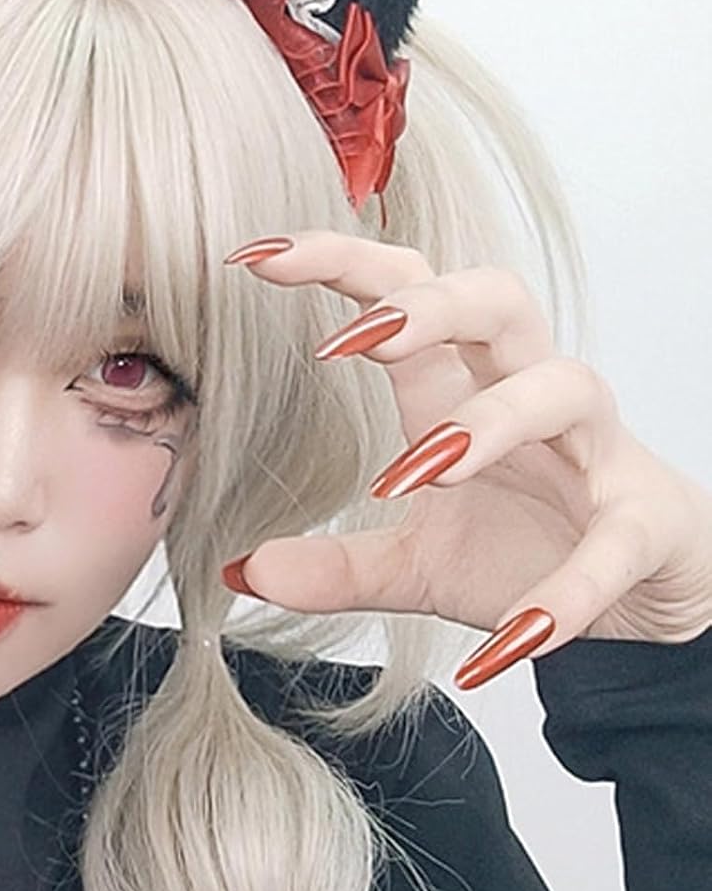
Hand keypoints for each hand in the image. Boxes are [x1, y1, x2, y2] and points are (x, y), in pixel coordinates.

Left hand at [220, 233, 711, 688]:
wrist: (642, 609)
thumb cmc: (528, 546)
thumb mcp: (417, 564)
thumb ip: (336, 564)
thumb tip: (243, 570)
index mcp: (460, 389)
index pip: (404, 295)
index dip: (338, 264)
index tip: (255, 257)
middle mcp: (528, 397)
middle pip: (494, 301)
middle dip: (428, 304)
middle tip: (355, 337)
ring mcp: (595, 453)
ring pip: (564, 388)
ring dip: (492, 422)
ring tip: (424, 469)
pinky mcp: (646, 523)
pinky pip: (616, 539)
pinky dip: (569, 587)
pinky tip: (514, 633)